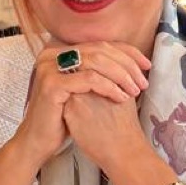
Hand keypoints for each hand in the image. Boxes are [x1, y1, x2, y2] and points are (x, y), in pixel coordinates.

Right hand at [10, 41, 149, 167]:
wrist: (38, 141)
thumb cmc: (63, 117)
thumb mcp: (82, 89)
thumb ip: (97, 71)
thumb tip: (132, 62)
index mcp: (59, 51)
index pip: (100, 44)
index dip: (127, 53)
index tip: (147, 66)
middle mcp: (51, 54)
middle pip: (100, 49)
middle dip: (127, 65)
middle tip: (143, 81)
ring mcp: (49, 67)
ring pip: (97, 61)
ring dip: (121, 76)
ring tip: (134, 91)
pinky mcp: (52, 84)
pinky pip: (90, 79)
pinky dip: (110, 87)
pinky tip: (121, 98)